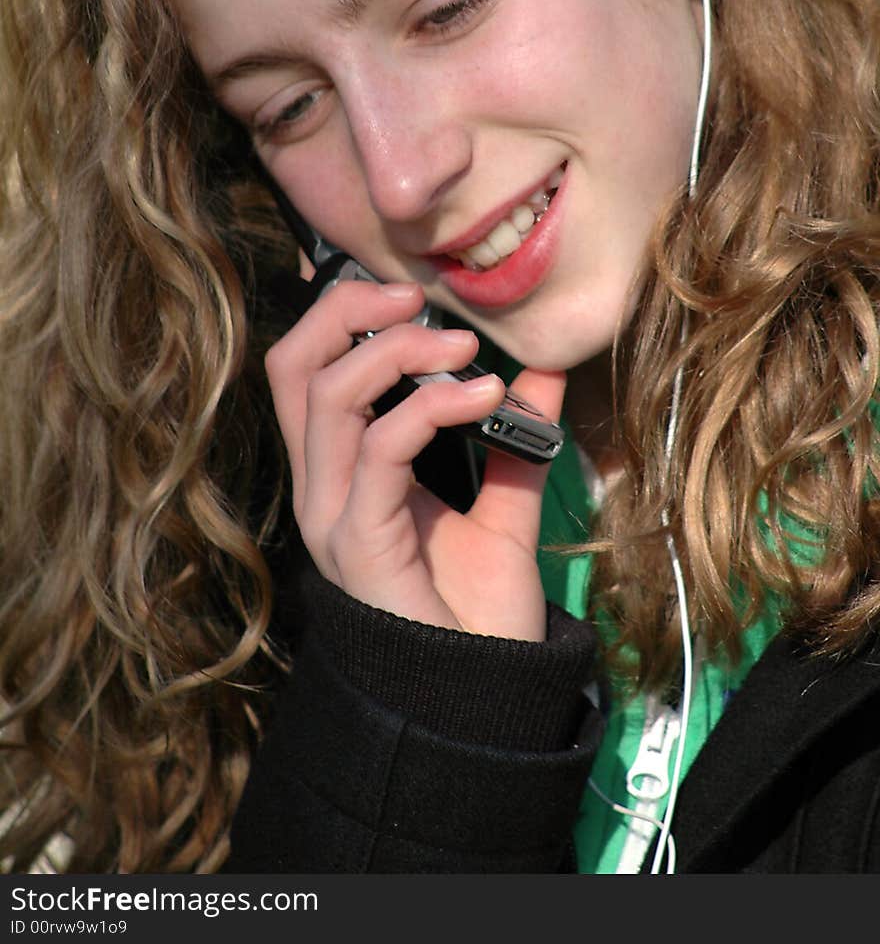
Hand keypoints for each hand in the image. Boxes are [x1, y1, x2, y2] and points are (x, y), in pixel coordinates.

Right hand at [265, 279, 565, 640]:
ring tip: (465, 351)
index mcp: (342, 470)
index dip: (337, 312)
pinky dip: (431, 407)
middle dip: (346, 311)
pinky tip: (482, 397)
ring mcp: (332, 514)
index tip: (408, 292)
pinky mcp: (359, 542)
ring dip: (400, 353)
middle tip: (415, 300)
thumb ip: (515, 438)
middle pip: (293, 365)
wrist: (482, 696)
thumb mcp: (503, 504)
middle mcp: (322, 487)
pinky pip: (379, 448)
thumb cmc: (478, 609)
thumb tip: (543, 370)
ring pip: (328, 394)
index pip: (303, 368)